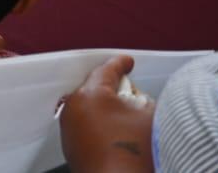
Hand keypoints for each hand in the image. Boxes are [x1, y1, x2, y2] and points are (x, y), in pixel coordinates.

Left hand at [59, 56, 154, 172]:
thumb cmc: (132, 154)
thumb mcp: (149, 116)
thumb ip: (142, 99)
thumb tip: (137, 101)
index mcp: (91, 94)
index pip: (107, 70)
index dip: (120, 64)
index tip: (126, 62)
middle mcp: (74, 108)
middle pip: (95, 87)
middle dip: (113, 89)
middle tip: (132, 94)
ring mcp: (69, 128)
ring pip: (88, 106)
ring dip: (104, 108)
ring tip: (125, 120)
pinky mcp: (70, 146)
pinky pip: (84, 125)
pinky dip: (98, 124)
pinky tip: (115, 135)